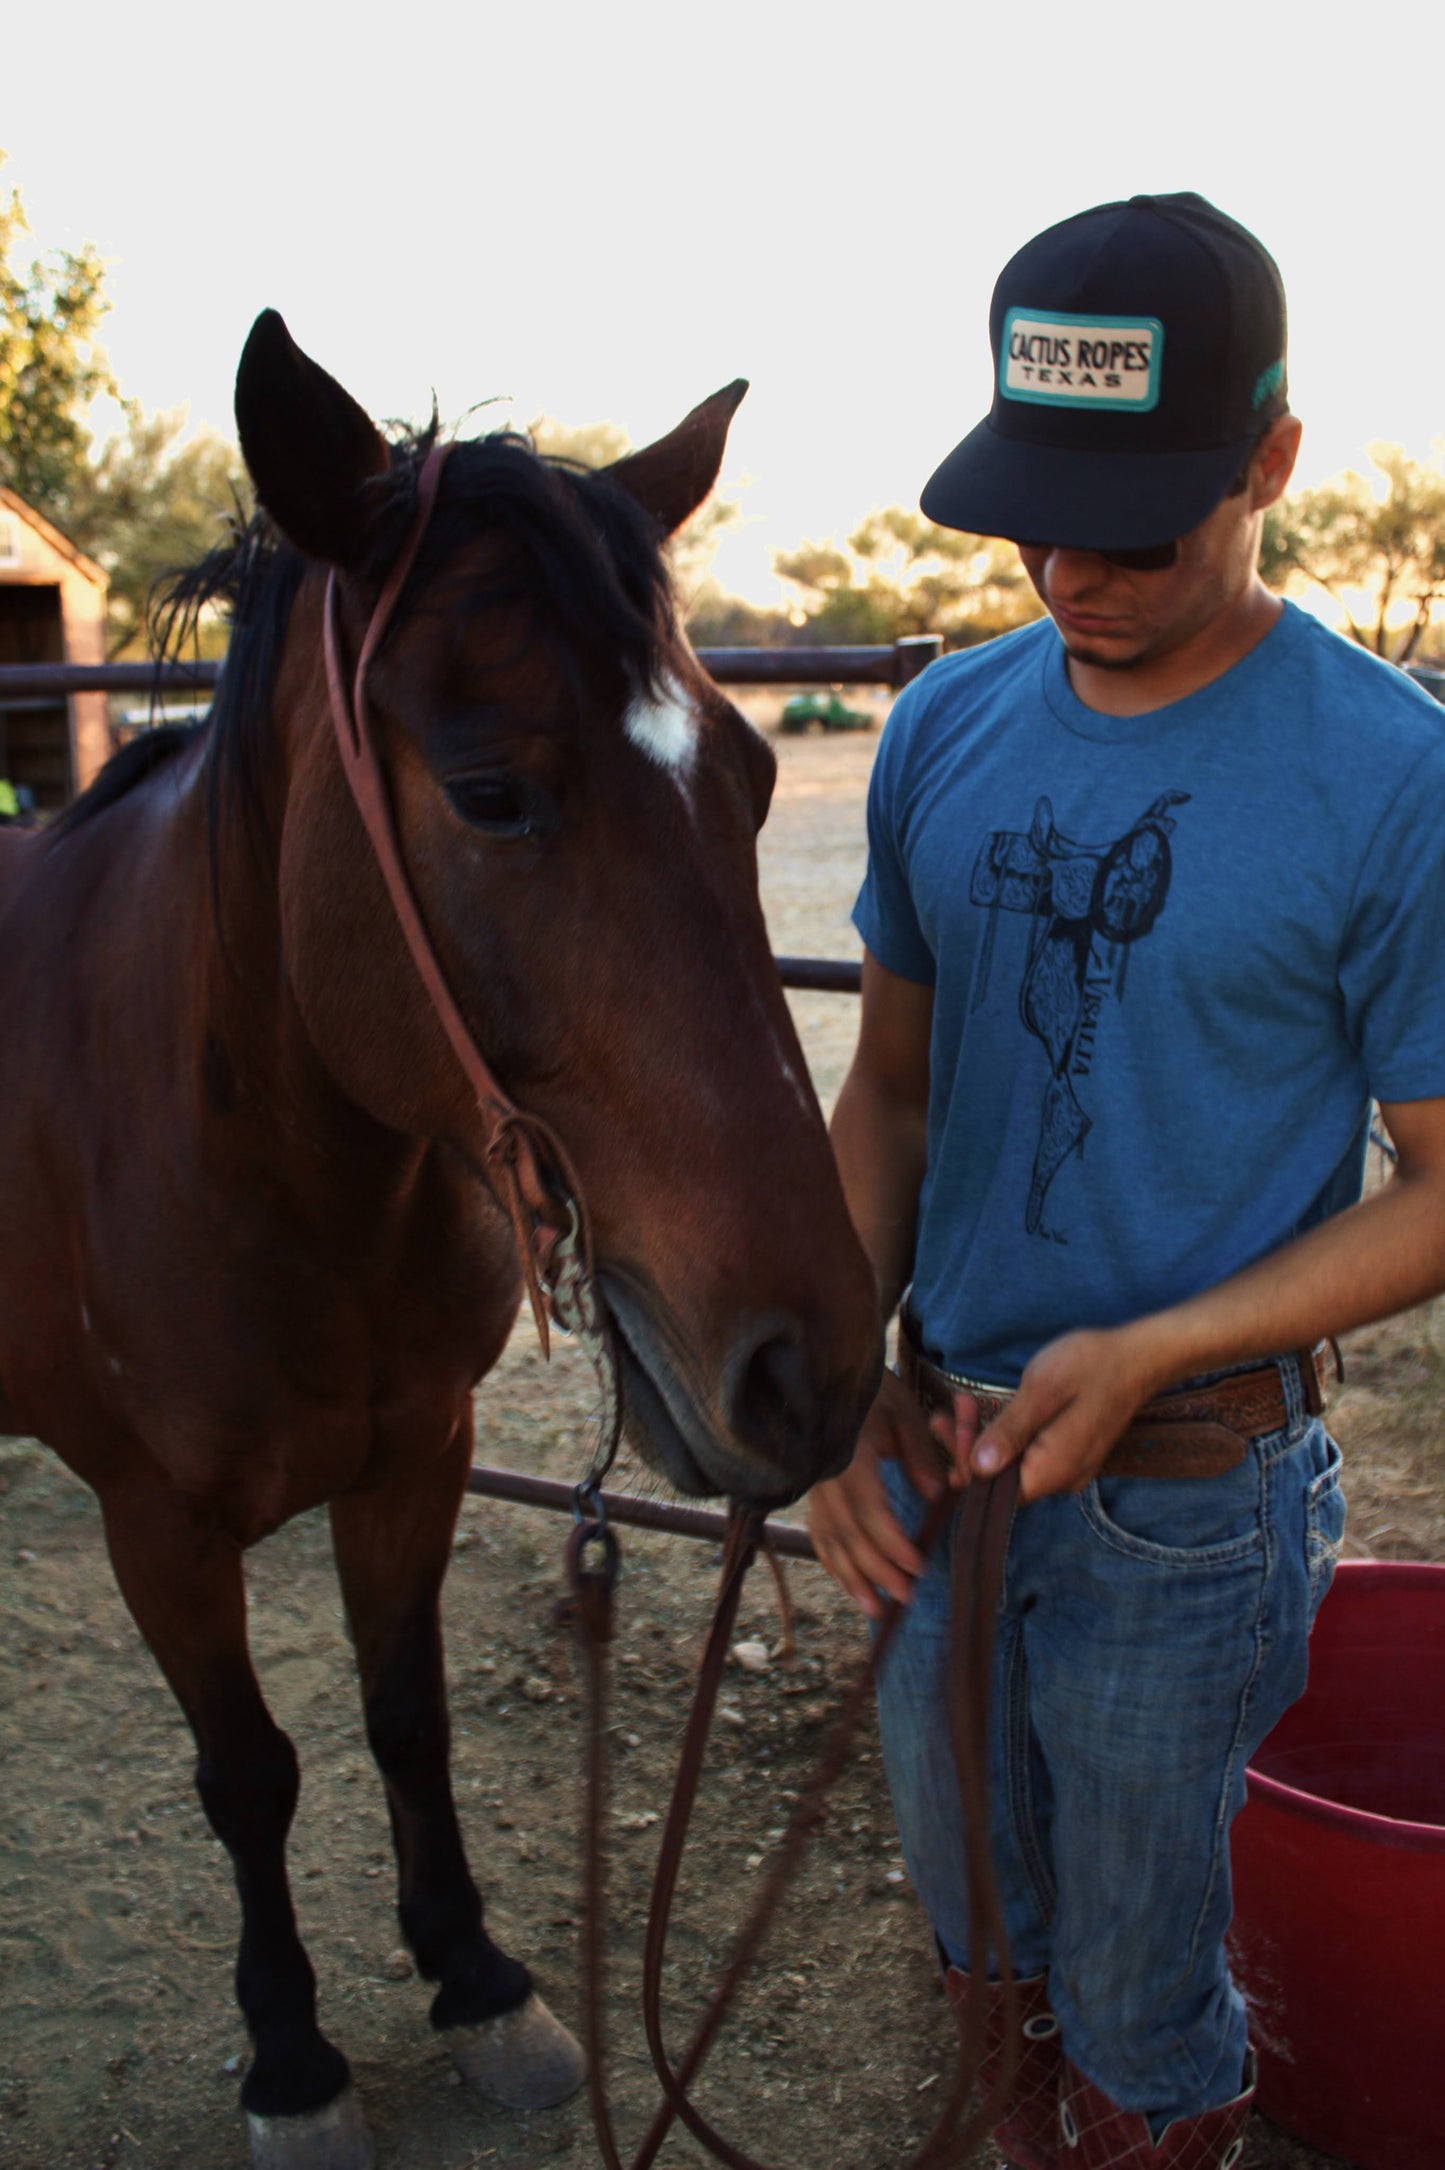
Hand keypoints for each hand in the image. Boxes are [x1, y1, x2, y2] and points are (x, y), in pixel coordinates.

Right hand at [809, 1369, 974, 1617]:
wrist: (824, 1372)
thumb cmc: (872, 1390)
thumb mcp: (903, 1413)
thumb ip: (920, 1455)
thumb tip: (938, 1495)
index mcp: (849, 1457)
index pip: (869, 1512)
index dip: (892, 1544)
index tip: (917, 1566)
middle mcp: (826, 1478)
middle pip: (850, 1536)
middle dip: (878, 1571)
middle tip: (906, 1597)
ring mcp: (816, 1487)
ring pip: (831, 1541)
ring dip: (853, 1578)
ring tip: (875, 1610)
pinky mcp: (814, 1491)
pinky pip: (819, 1534)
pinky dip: (834, 1563)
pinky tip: (849, 1585)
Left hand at [957, 1326, 1158, 1503]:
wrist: (1139, 1356)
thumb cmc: (1092, 1365)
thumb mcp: (1043, 1389)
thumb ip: (1010, 1431)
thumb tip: (978, 1467)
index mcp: (1054, 1469)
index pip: (995, 1489)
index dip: (965, 1462)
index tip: (944, 1425)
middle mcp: (1063, 1479)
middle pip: (1002, 1480)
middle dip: (969, 1445)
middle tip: (950, 1409)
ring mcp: (1069, 1468)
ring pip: (1014, 1466)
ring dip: (985, 1438)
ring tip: (962, 1405)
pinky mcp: (1070, 1453)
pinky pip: (1030, 1456)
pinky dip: (1007, 1437)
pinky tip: (990, 1413)